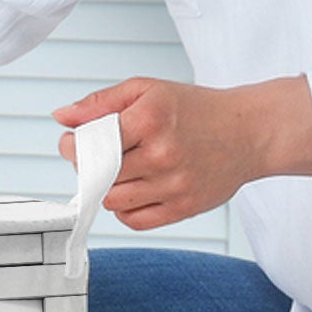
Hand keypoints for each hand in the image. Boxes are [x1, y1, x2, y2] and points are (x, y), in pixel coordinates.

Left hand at [51, 74, 311, 228]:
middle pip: (98, 175)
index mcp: (150, 119)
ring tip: (120, 172)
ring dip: (107, 189)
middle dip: (89, 166)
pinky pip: (135, 220)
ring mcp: (175, 184)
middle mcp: (162, 154)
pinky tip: (135, 190)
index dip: (73, 146)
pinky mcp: (185, 207)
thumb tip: (62, 117)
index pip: (90, 144)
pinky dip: (126, 209)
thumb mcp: (147, 90)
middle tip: (99, 156)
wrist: (249, 132)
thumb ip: (101, 102)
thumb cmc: (195, 109)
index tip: (73, 142)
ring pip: (112, 201)